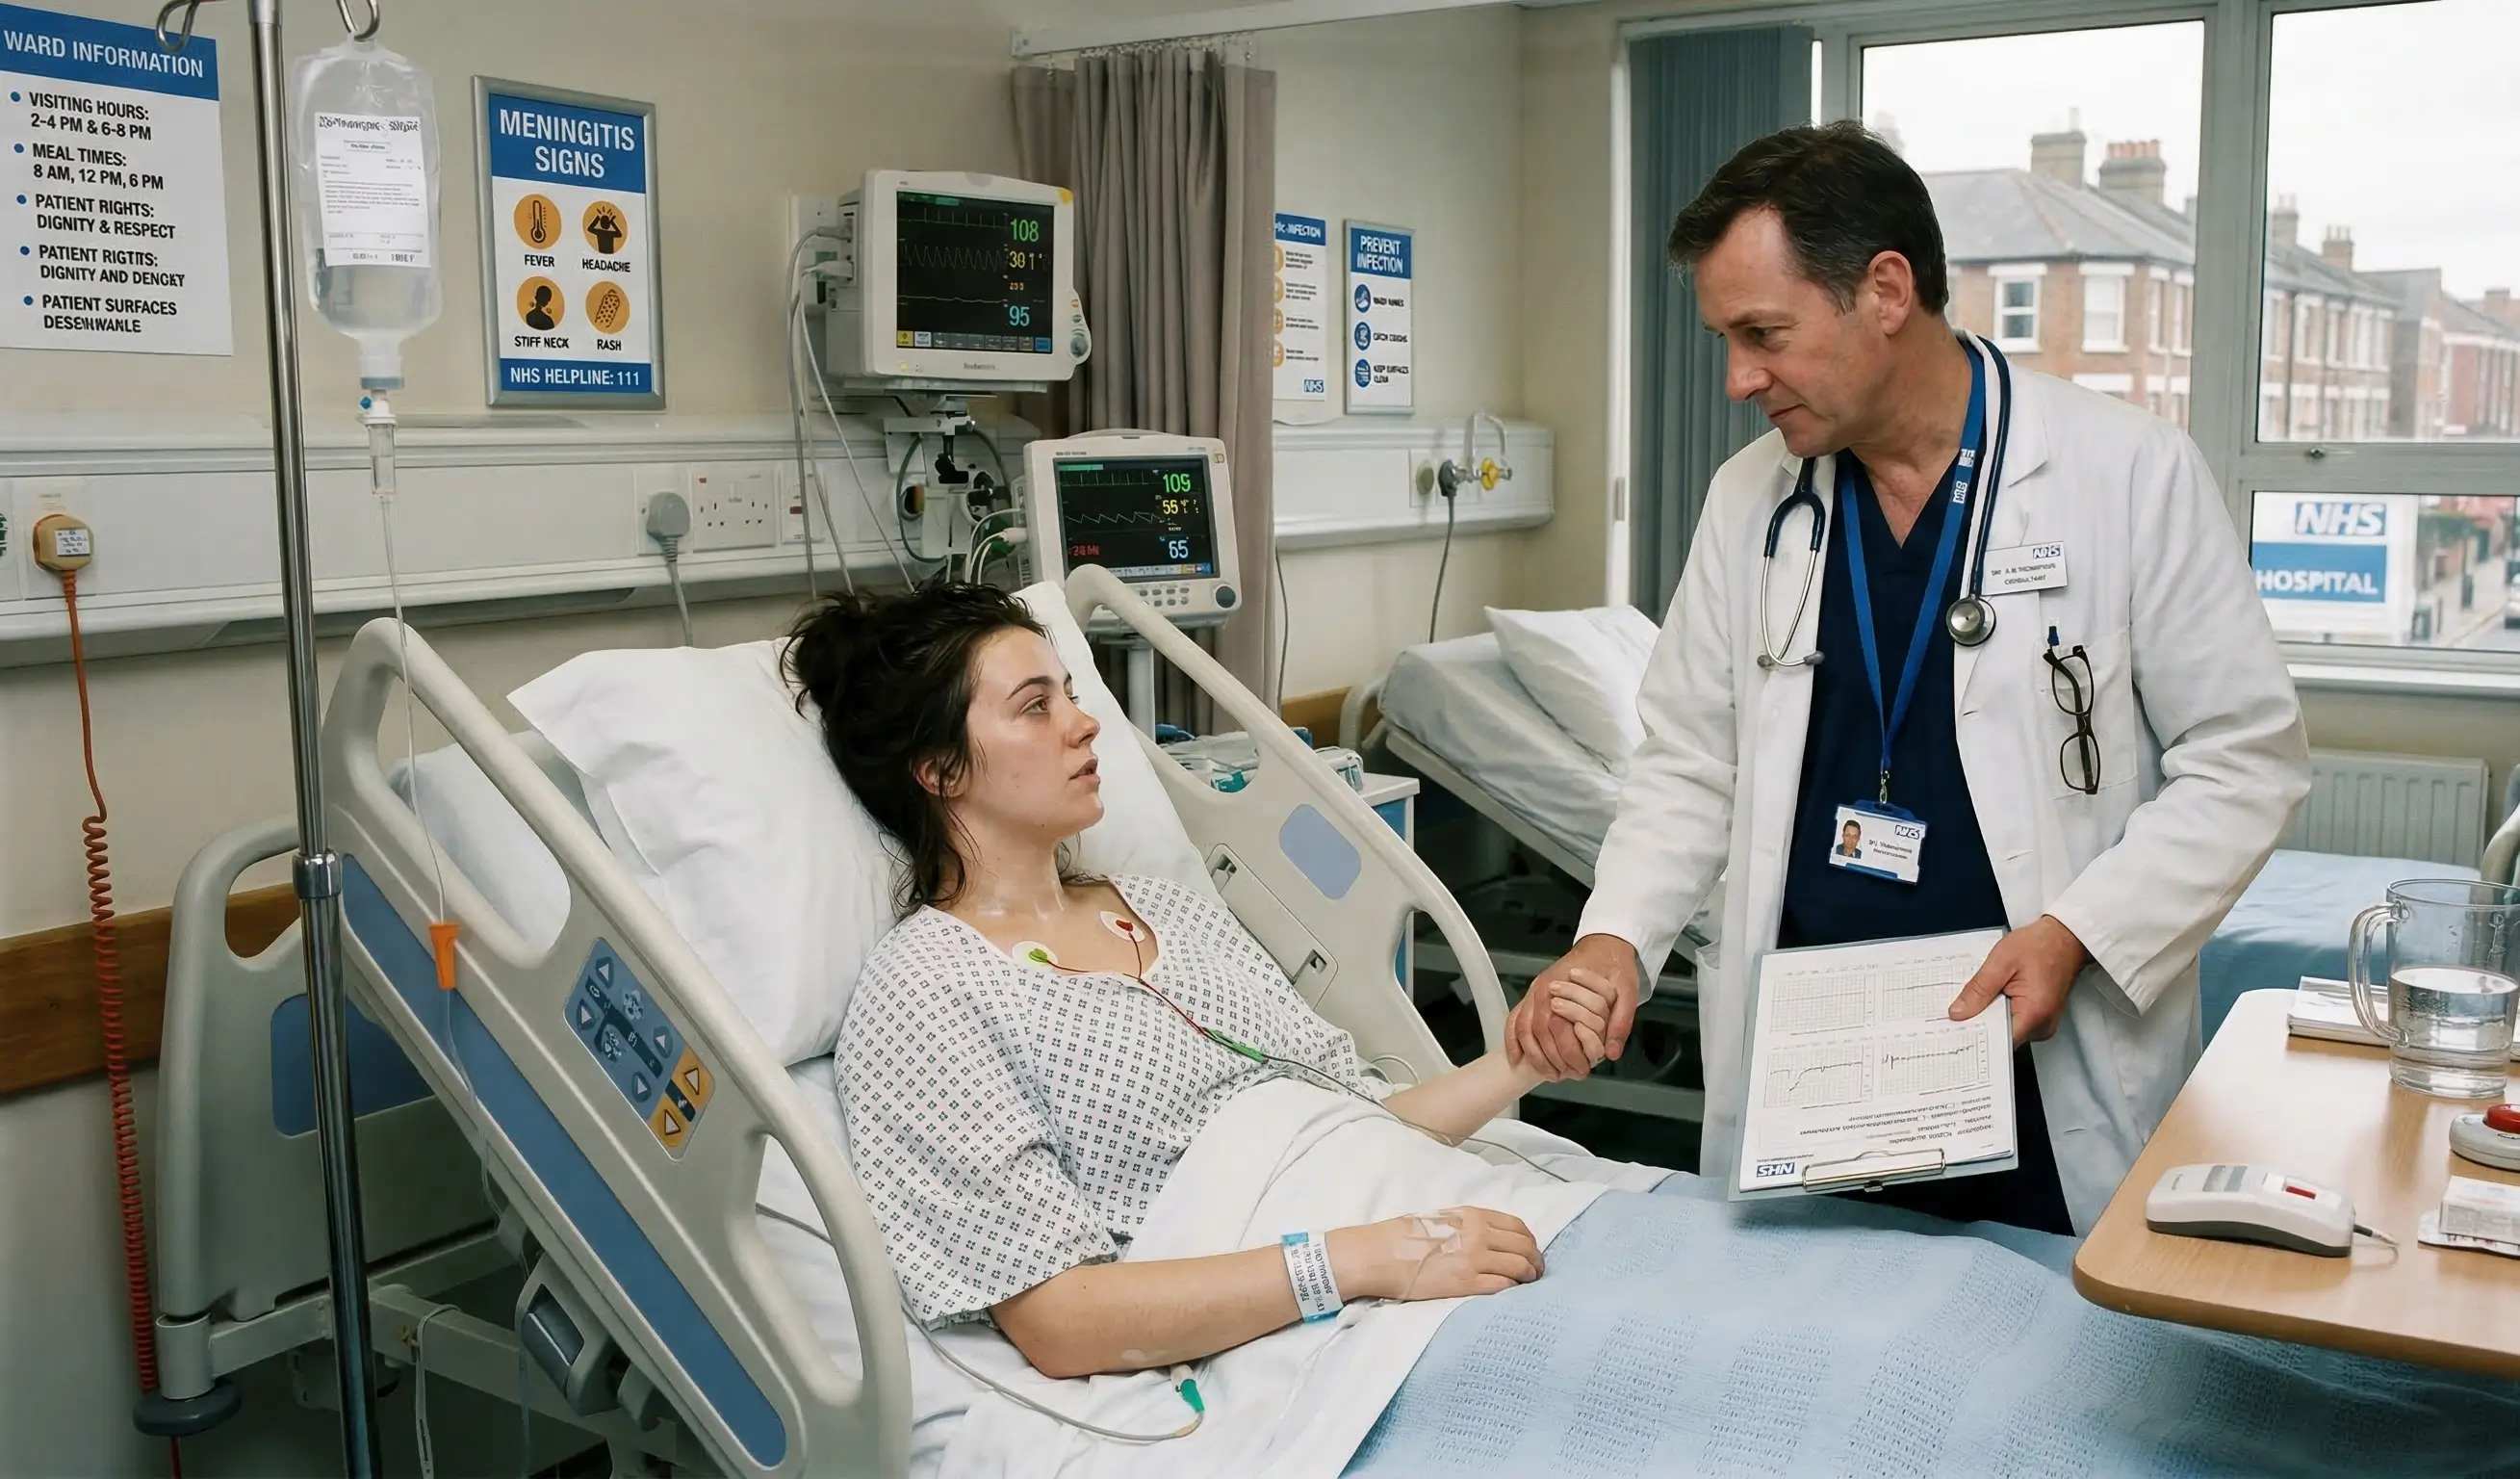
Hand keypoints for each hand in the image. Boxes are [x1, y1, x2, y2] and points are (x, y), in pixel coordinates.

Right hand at [1329, 1207, 1542, 1302]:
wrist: (1380, 1254)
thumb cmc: (1403, 1237)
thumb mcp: (1441, 1219)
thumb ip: (1468, 1224)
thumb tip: (1488, 1237)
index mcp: (1473, 1216)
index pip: (1517, 1226)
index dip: (1530, 1241)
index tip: (1531, 1251)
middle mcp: (1479, 1234)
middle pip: (1524, 1247)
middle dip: (1536, 1260)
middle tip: (1536, 1272)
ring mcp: (1474, 1259)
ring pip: (1520, 1267)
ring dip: (1529, 1276)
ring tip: (1527, 1284)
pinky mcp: (1466, 1283)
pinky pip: (1503, 1286)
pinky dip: (1512, 1290)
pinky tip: (1509, 1293)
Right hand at [1509, 935, 1638, 1080]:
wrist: (1603, 944)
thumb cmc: (1612, 965)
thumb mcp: (1627, 990)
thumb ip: (1621, 1021)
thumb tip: (1612, 1051)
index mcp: (1565, 986)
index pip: (1560, 1029)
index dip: (1569, 1053)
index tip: (1580, 1069)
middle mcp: (1544, 990)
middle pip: (1538, 1032)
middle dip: (1549, 1059)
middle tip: (1564, 1076)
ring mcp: (1535, 992)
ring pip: (1523, 1028)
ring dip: (1532, 1055)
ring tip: (1547, 1073)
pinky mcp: (1532, 995)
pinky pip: (1514, 1019)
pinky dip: (1512, 1039)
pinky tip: (1517, 1057)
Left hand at [1947, 915, 2088, 1044]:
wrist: (2064, 938)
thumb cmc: (2040, 945)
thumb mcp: (2001, 961)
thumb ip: (1978, 989)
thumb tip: (1958, 1012)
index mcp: (2034, 1013)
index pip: (1999, 1042)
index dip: (1975, 1036)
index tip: (1955, 1029)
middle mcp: (2042, 1025)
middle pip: (2001, 1038)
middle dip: (1979, 1024)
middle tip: (1958, 1010)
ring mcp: (2042, 1023)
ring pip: (2006, 1030)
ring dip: (1989, 1016)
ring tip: (1979, 998)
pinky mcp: (2039, 1018)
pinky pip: (2013, 1021)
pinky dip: (2000, 1011)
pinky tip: (1992, 997)